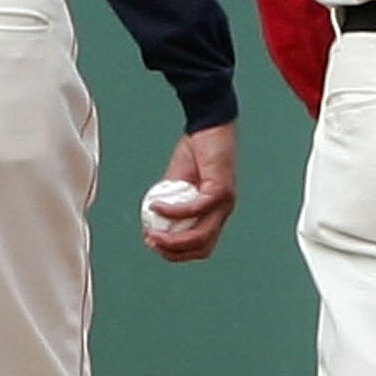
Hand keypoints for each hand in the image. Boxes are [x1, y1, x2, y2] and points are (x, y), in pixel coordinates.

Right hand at [143, 121, 237, 263]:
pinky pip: (194, 208)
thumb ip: (170, 202)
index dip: (178, 252)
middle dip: (174, 251)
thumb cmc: (195, 150)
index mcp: (216, 212)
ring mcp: (225, 203)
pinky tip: (156, 206)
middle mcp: (224, 211)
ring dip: (173, 239)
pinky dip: (173, 211)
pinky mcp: (220, 190)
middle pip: (202, 247)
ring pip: (200, 234)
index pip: (201, 246)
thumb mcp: (178, 182)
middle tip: (151, 243)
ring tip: (152, 234)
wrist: (210, 124)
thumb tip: (150, 225)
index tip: (155, 246)